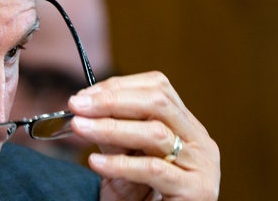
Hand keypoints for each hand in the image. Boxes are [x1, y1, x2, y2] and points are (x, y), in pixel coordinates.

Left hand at [68, 71, 219, 199]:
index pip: (157, 88)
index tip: (84, 95)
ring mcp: (201, 165)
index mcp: (186, 125)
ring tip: (79, 127)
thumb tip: (83, 106)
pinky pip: (152, 170)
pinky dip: (119, 163)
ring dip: (110, 127)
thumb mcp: (128, 154)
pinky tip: (95, 161)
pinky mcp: (195, 191)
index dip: (118, 87)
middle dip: (112, 100)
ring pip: (154, 133)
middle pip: (157, 103)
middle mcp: (199, 140)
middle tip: (77, 104)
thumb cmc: (143, 195)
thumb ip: (114, 131)